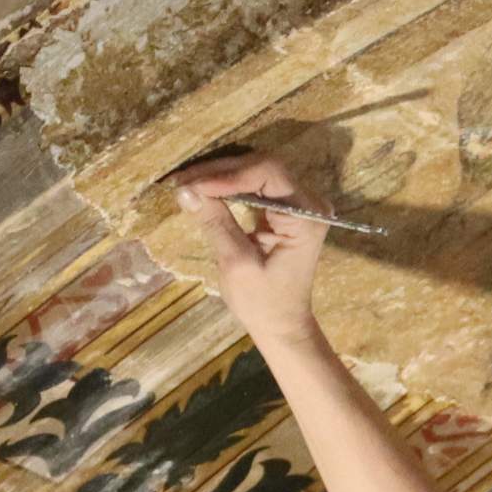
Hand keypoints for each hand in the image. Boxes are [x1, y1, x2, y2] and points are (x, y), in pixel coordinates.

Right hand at [171, 152, 331, 349]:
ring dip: (221, 175)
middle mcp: (310, 203)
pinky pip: (257, 185)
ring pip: (257, 171)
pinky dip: (229, 185)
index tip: (192, 185)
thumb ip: (215, 222)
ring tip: (187, 183)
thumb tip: (185, 189)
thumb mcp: (236, 263)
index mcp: (306, 217)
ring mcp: (300, 203)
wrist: (282, 324)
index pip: (268, 174)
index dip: (228, 175)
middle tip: (182, 181)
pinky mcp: (287, 208)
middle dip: (220, 172)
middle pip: (262, 167)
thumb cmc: (263, 303)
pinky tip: (204, 188)